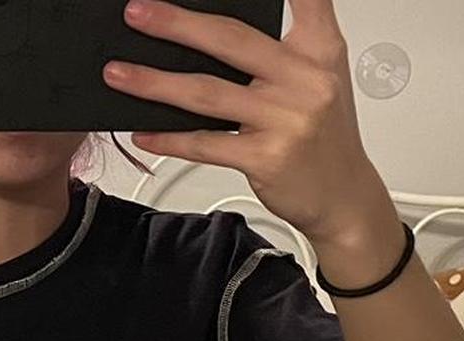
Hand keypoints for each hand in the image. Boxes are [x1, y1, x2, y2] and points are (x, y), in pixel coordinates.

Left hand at [103, 0, 393, 248]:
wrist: (344, 198)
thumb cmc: (323, 138)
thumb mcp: (319, 79)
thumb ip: (283, 48)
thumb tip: (212, 36)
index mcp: (319, 49)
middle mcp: (304, 79)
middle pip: (230, 39)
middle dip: (177, 24)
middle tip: (138, 13)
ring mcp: (285, 119)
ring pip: (207, 93)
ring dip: (156, 83)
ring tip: (120, 73)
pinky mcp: (266, 158)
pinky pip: (206, 144)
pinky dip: (170, 138)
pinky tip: (143, 132)